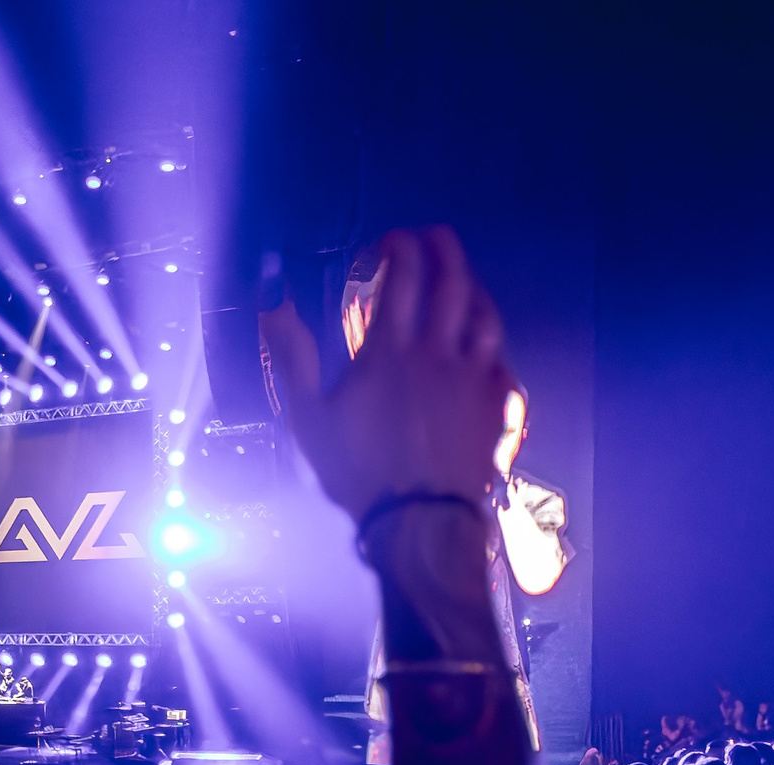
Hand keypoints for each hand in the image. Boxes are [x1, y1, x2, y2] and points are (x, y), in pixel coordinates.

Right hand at [259, 227, 512, 521]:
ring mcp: (474, 375)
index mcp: (389, 351)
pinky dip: (491, 343)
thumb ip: (293, 355)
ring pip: (484, 314)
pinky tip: (484, 345)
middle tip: (435, 236)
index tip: (392, 238)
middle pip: (451, 284)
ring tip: (464, 280)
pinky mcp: (496, 402)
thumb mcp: (309, 415)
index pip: (401, 279)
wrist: (420, 520)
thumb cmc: (357, 471)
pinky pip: (501, 359)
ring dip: (473, 288)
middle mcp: (437, 352)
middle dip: (444, 251)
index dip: (399, 249)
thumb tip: (272, 303)